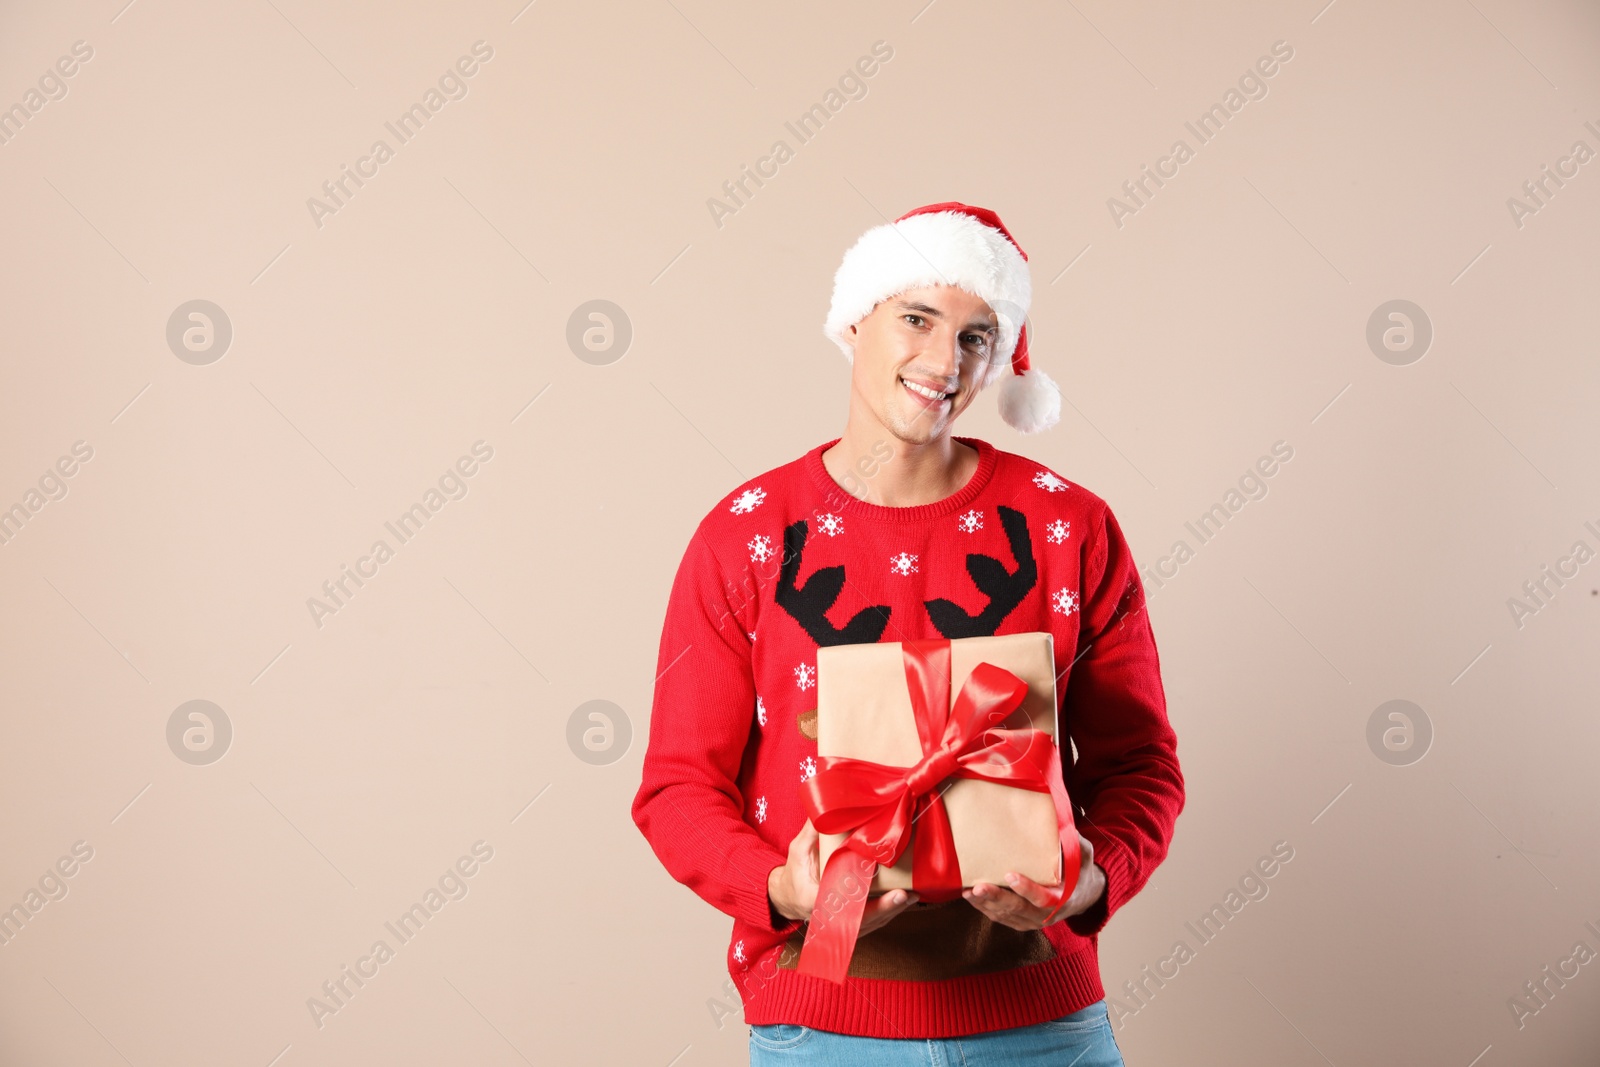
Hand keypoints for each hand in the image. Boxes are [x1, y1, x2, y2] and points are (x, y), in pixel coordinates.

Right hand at [769, 820, 919, 934]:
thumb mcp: (797, 850)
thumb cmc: (794, 873)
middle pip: (863, 919)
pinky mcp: (849, 924)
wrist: (786, 897)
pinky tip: (904, 902)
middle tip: (906, 895)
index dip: (867, 905)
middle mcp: (830, 918)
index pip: (843, 907)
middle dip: (886, 909)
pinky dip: (887, 913)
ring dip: (892, 912)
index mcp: (816, 901)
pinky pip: (871, 922)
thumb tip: (824, 811)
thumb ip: (811, 832)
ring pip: (870, 923)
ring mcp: (841, 925)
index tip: (886, 895)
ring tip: (912, 897)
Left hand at [961, 832, 1104, 931]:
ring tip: (968, 891)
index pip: (1042, 897)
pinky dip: (985, 908)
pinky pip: (1001, 917)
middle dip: (997, 897)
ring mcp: (1032, 921)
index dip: (1026, 888)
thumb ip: (1072, 844)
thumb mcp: (1082, 855)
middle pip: (1018, 909)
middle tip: (978, 886)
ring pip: (1005, 915)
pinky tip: (971, 897)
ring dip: (985, 904)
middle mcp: (1046, 915)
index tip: (1010, 875)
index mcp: (1062, 899)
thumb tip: (1059, 825)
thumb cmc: (1079, 871)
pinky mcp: (1021, 922)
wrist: (1082, 896)